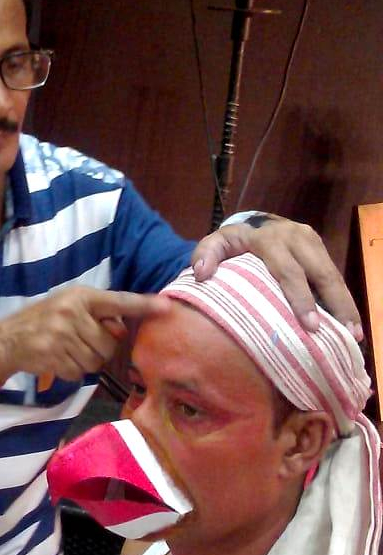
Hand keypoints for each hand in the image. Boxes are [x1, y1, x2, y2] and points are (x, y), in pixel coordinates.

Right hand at [0, 287, 170, 384]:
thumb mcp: (69, 307)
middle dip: (99, 348)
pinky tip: (57, 360)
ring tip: (66, 351)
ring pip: (94, 360)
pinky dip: (71, 371)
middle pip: (109, 343)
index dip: (143, 305)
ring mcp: (61, 334)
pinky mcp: (52, 355)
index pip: (118, 301)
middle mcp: (72, 312)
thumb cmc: (43, 321)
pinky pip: (78, 372)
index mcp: (80, 296)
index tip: (166, 307)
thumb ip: (96, 315)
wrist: (7, 340)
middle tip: (80, 342)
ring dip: (84, 361)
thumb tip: (122, 331)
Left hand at [191, 213, 363, 337]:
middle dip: (336, 305)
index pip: (289, 272)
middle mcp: (297, 237)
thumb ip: (205, 255)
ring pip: (333, 275)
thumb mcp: (215, 243)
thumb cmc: (232, 241)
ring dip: (346, 305)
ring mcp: (313, 241)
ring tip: (355, 334)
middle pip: (321, 273)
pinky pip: (335, 275)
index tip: (310, 326)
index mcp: (270, 239)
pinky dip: (344, 299)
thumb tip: (200, 274)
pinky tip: (350, 323)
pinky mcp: (321, 248)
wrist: (254, 220)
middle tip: (346, 334)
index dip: (301, 299)